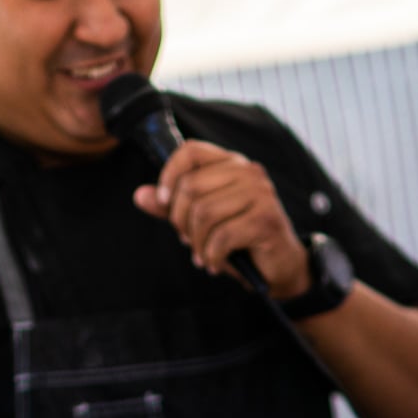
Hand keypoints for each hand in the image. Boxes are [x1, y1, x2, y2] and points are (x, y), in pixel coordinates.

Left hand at [133, 140, 309, 299]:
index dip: (169, 175)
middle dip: (180, 221)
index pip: (190, 151)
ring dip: (196, 243)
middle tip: (188, 240)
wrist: (278, 266)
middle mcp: (248, 172)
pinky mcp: (265, 219)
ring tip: (203, 255)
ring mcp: (261, 193)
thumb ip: (171, 207)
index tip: (164, 203)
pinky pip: (220, 237)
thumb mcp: (199, 222)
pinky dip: (211, 256)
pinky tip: (215, 263)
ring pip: (203, 213)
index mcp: (231, 165)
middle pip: (190, 186)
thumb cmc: (238, 240)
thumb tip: (140, 195)